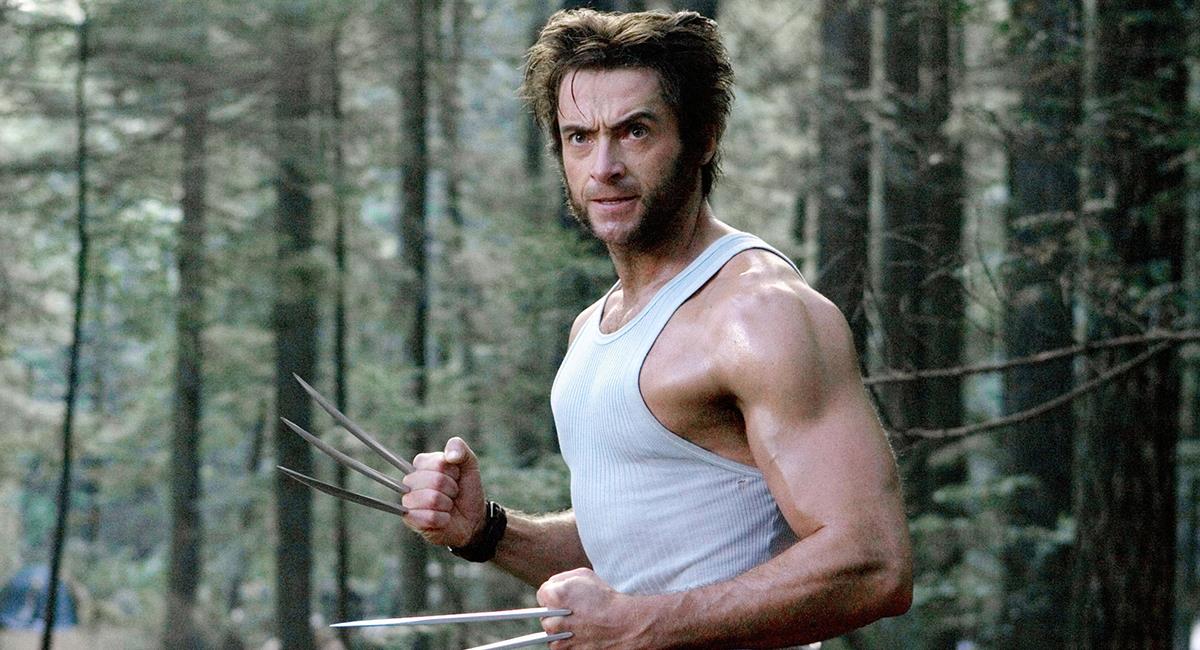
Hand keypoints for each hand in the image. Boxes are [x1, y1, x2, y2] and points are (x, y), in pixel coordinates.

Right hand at [401, 437, 485, 546]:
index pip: (438, 463)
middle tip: (452, 493)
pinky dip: (444, 519)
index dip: (452, 471)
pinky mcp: (410, 521)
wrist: (472, 518)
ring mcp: (408, 501)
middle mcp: (410, 481)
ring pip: (432, 499)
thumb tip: (450, 456)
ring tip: (447, 506)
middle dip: (451, 488)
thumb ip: (459, 448)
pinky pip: (430, 517)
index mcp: (422, 464)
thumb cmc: (466, 490)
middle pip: (436, 481)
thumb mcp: (469, 464)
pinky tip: (443, 518)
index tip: (455, 476)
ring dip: (448, 504)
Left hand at [537, 568, 652, 648]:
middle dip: (554, 612)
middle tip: (570, 611)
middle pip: (544, 616)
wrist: (624, 625)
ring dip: (558, 629)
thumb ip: (560, 580)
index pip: (541, 595)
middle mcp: (555, 619)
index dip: (552, 594)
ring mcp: (561, 639)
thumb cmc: (606, 598)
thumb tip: (550, 587)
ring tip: (576, 623)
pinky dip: (565, 641)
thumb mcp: (584, 576)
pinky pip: (558, 646)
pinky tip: (578, 634)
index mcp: (557, 597)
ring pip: (550, 633)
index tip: (561, 596)